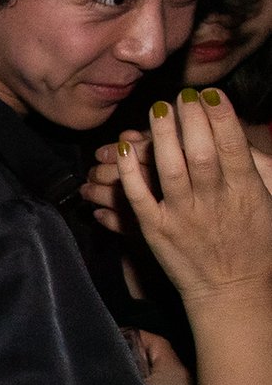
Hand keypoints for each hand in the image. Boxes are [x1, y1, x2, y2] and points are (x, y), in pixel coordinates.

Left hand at [90, 91, 271, 306]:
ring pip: (170, 169)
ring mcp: (183, 215)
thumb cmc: (254, 245)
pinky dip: (131, 172)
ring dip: (162, 136)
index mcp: (246, 192)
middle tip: (182, 95)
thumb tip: (236, 133)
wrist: (233, 291)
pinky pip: (140, 196)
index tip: (210, 94)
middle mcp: (214, 201)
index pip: (232, 147)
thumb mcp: (265, 203)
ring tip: (158, 110)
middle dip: (191, 120)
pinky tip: (127, 148)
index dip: (221, 118)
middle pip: (201, 152)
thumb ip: (251, 168)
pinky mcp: (156, 229)